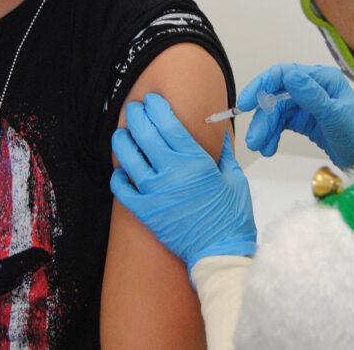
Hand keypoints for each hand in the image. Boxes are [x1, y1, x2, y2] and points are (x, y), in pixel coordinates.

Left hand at [111, 93, 256, 272]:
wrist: (220, 252)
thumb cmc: (231, 218)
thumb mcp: (235, 179)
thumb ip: (224, 153)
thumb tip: (218, 134)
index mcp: (194, 161)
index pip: (167, 123)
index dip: (156, 107)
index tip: (153, 101)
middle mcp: (171, 173)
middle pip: (144, 133)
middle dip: (136, 115)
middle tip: (135, 109)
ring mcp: (154, 192)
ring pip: (127, 156)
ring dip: (122, 140)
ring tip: (122, 133)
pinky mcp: (144, 211)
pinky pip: (121, 188)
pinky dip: (118, 176)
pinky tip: (122, 170)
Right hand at [239, 64, 353, 168]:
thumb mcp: (335, 115)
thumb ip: (312, 95)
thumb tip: (289, 75)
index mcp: (322, 79)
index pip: (283, 75)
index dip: (261, 86)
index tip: (245, 104)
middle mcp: (313, 88)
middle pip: (276, 97)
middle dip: (263, 118)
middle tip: (254, 140)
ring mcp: (309, 104)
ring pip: (277, 112)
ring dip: (266, 129)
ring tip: (262, 148)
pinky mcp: (306, 120)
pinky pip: (282, 124)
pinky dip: (273, 135)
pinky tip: (270, 147)